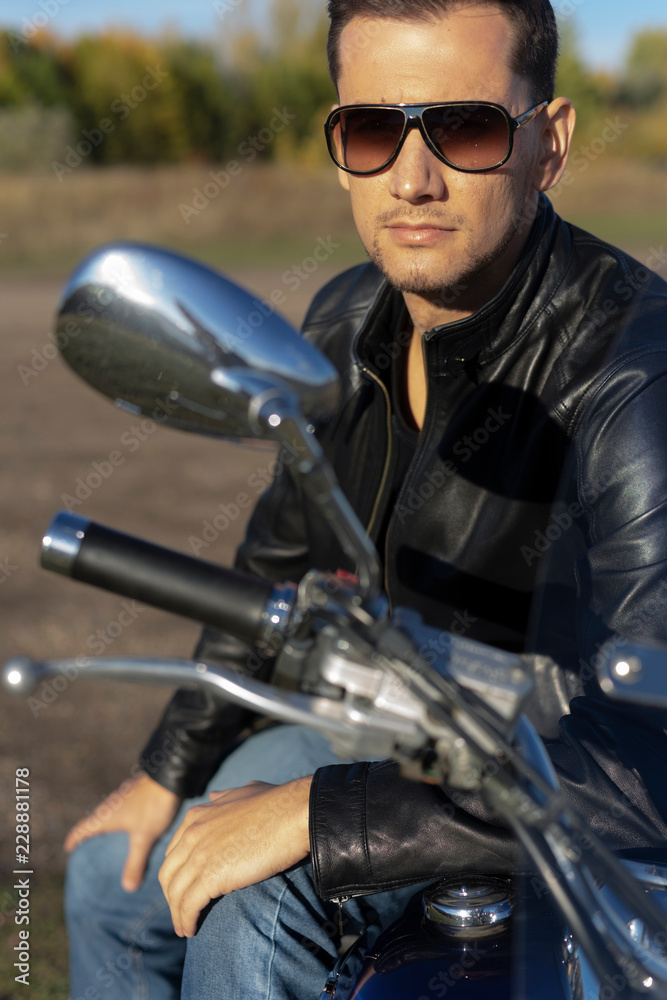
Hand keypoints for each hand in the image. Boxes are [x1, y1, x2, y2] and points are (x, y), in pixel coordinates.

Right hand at [64, 772, 181, 891]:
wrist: (169, 774)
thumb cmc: (152, 806)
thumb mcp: (144, 837)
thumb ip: (135, 862)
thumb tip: (127, 888)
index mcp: (106, 816)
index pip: (83, 828)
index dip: (75, 838)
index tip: (68, 847)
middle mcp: (110, 804)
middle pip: (95, 820)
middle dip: (91, 833)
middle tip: (89, 846)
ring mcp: (123, 796)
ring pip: (110, 812)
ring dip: (108, 823)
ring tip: (112, 836)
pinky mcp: (136, 791)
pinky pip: (123, 807)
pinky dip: (123, 817)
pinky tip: (134, 822)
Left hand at [158, 777, 311, 937]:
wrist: (295, 813)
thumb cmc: (278, 803)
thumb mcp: (244, 792)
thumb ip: (225, 797)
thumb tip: (214, 797)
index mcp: (198, 816)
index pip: (174, 852)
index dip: (177, 873)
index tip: (184, 887)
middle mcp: (193, 833)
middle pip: (169, 874)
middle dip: (171, 896)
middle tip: (180, 912)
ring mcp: (200, 854)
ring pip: (175, 893)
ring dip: (177, 914)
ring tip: (185, 929)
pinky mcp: (212, 875)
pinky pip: (189, 905)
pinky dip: (186, 920)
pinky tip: (192, 931)